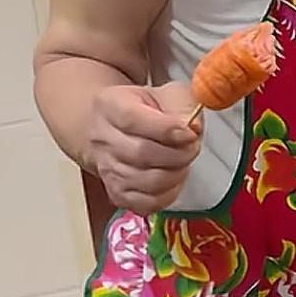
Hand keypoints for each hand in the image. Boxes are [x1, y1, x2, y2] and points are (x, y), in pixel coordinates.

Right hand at [87, 81, 201, 212]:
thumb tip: (193, 128)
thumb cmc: (143, 109)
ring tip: (183, 162)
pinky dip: (167, 194)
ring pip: (146, 182)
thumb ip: (182, 105)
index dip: (165, 129)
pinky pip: (146, 203)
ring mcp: (107, 169)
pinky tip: (172, 179)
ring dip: (175, 174)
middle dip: (177, 154)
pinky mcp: (117, 193)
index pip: (132, 119)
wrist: (116, 129)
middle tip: (192, 147)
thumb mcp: (163, 93)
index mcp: (110, 106)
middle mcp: (102, 139)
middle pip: (141, 153)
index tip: (189, 133)